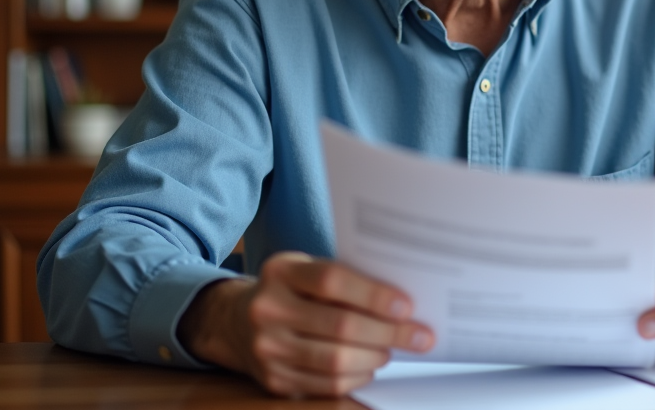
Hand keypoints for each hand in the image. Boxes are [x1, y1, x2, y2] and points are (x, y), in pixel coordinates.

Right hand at [177, 251, 433, 396]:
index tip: (407, 306)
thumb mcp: (305, 269)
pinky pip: (324, 385)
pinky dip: (356, 377)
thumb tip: (402, 299)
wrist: (233, 320)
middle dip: (388, 334)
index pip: (332, 281)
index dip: (373, 295)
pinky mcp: (272, 380)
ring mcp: (266, 348)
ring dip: (374, 358)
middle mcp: (267, 309)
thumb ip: (343, 278)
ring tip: (394, 349)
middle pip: (339, 326)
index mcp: (281, 272)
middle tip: (420, 336)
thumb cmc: (288, 290)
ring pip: (334, 361)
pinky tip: (370, 366)